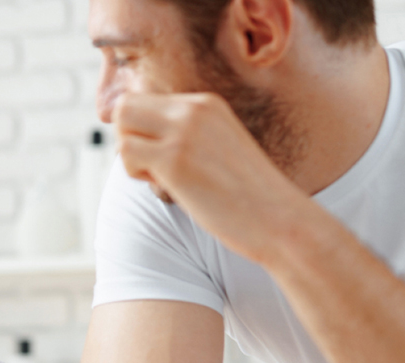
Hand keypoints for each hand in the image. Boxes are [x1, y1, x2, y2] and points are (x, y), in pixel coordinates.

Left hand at [112, 92, 310, 263]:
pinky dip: (136, 173)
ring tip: (164, 178)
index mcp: (206, 103)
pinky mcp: (175, 158)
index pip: (146, 100)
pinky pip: (127, 152)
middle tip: (153, 167)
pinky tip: (166, 186)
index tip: (161, 158)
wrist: (281, 220)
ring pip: (122, 124)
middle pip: (127, 105)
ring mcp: (184, 131)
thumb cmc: (250, 196)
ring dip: (132, 156)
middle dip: (129, 137)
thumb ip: (187, 134)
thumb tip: (139, 140)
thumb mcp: (220, 147)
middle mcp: (194, 108)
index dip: (142, 131)